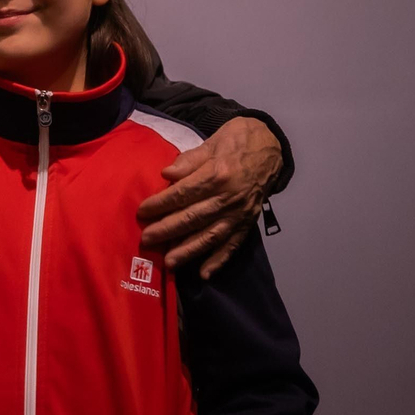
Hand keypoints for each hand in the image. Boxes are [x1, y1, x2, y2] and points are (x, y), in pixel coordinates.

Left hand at [137, 116, 281, 278]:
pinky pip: (233, 245)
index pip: (183, 193)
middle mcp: (229, 197)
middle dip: (167, 230)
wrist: (272, 145)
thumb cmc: (238, 139)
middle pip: (193, 217)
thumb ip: (189, 161)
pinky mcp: (249, 222)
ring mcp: (240, 212)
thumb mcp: (212, 141)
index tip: (142, 212)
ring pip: (211, 236)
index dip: (161, 203)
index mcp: (218, 174)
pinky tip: (204, 274)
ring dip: (189, 251)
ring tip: (169, 263)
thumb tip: (167, 174)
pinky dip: (219, 261)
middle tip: (147, 239)